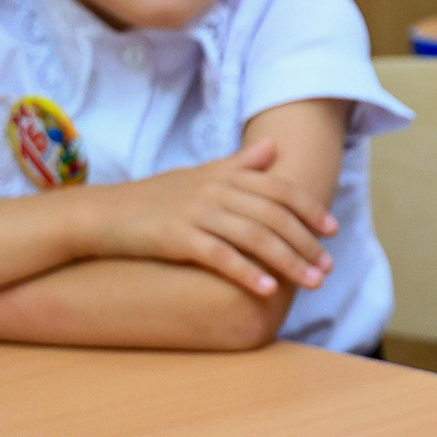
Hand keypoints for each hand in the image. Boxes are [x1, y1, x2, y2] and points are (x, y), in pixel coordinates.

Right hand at [82, 136, 335, 295]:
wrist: (104, 214)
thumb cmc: (155, 198)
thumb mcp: (200, 174)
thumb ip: (239, 164)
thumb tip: (272, 147)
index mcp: (225, 174)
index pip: (279, 188)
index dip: (309, 208)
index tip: (332, 230)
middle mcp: (215, 189)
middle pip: (273, 214)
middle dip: (305, 241)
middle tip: (327, 268)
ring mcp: (197, 212)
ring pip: (254, 235)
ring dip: (287, 261)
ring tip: (311, 282)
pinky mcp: (177, 237)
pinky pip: (220, 255)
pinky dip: (246, 272)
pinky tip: (267, 289)